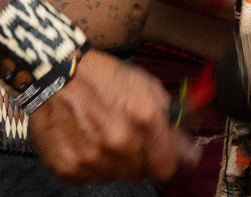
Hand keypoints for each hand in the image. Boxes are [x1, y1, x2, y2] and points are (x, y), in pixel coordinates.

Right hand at [27, 50, 197, 182]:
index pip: (166, 168)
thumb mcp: (148, 88)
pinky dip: (86, 163)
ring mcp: (92, 157)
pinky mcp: (67, 167)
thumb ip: (173, 122)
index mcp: (145, 120)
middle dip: (135, 157)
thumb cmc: (105, 78)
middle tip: (121, 134)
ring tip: (98, 133)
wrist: (58, 72)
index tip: (155, 152)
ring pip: (112, 176)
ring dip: (109, 161)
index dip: (161, 159)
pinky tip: (82, 139)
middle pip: (138, 174)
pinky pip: (87, 177)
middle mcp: (119, 142)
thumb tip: (192, 155)